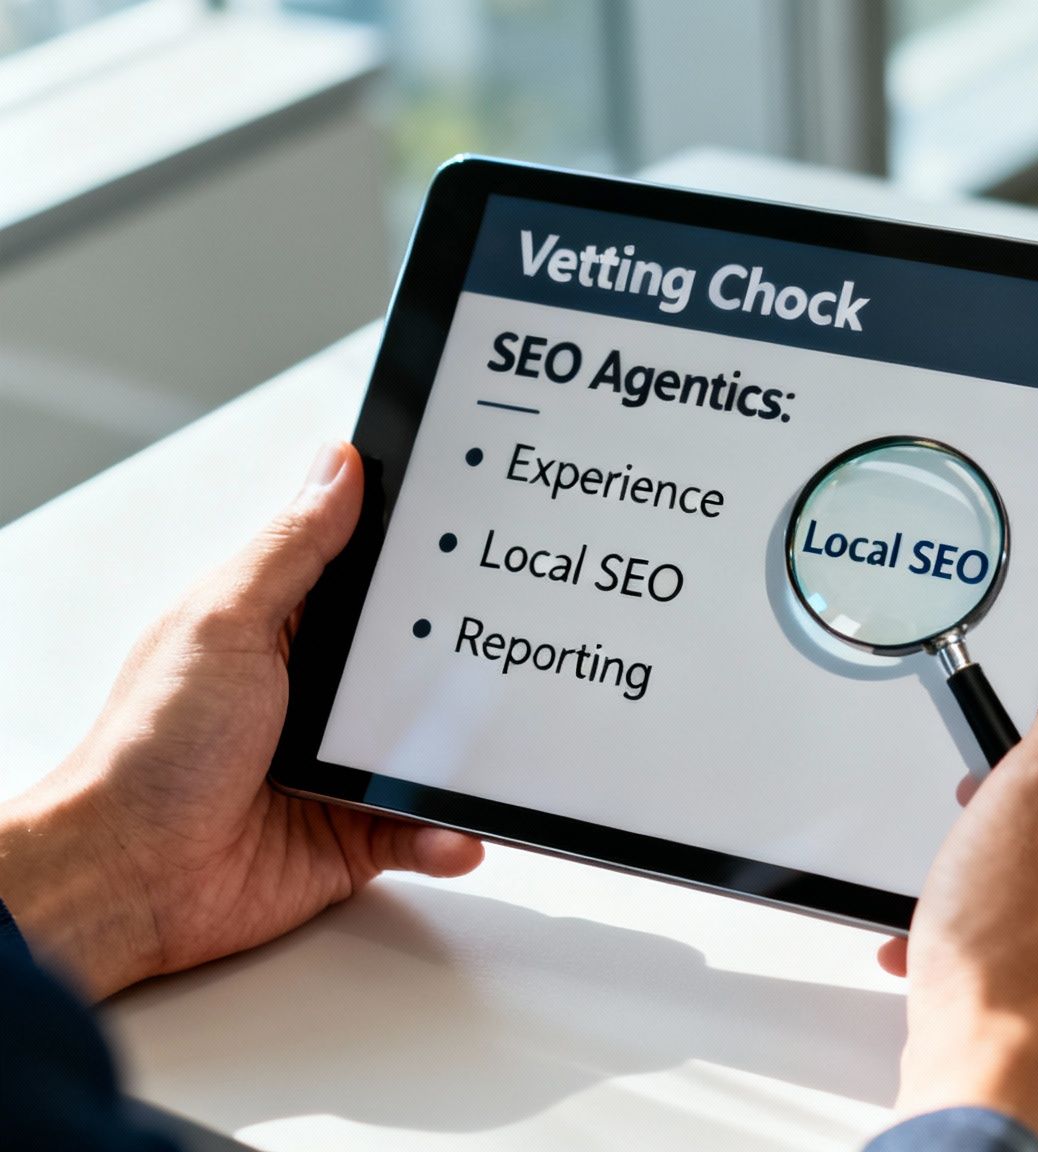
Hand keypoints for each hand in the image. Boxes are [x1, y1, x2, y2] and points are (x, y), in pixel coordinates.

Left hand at [0, 443, 483, 999]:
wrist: (129, 878)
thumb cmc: (152, 751)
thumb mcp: (226, 625)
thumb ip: (292, 551)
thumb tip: (337, 466)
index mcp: (285, 633)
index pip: (369, 583)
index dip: (422, 564)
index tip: (479, 543)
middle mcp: (318, 697)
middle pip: (417, 669)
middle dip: (461, 668)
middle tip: (510, 655)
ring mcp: (339, 767)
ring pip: (431, 753)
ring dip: (463, 761)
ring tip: (494, 757)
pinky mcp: (354, 834)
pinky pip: (421, 829)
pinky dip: (445, 835)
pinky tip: (455, 830)